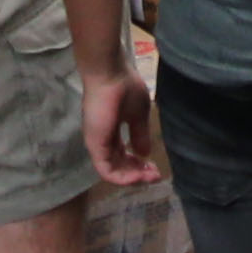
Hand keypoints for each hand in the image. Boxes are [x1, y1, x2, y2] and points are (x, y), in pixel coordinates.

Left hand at [86, 58, 163, 188]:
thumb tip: (144, 154)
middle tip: (156, 175)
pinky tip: (138, 176)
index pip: (123, 155)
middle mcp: (102, 140)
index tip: (156, 167)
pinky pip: (107, 171)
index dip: (139, 164)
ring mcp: (97, 144)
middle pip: (119, 166)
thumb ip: (140, 134)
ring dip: (133, 178)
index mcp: (110, 132)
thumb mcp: (139, 114)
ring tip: (151, 176)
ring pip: (113, 172)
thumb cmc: (124, 88)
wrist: (110, 74)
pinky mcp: (95, 146)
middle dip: (138, 174)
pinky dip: (123, 178)